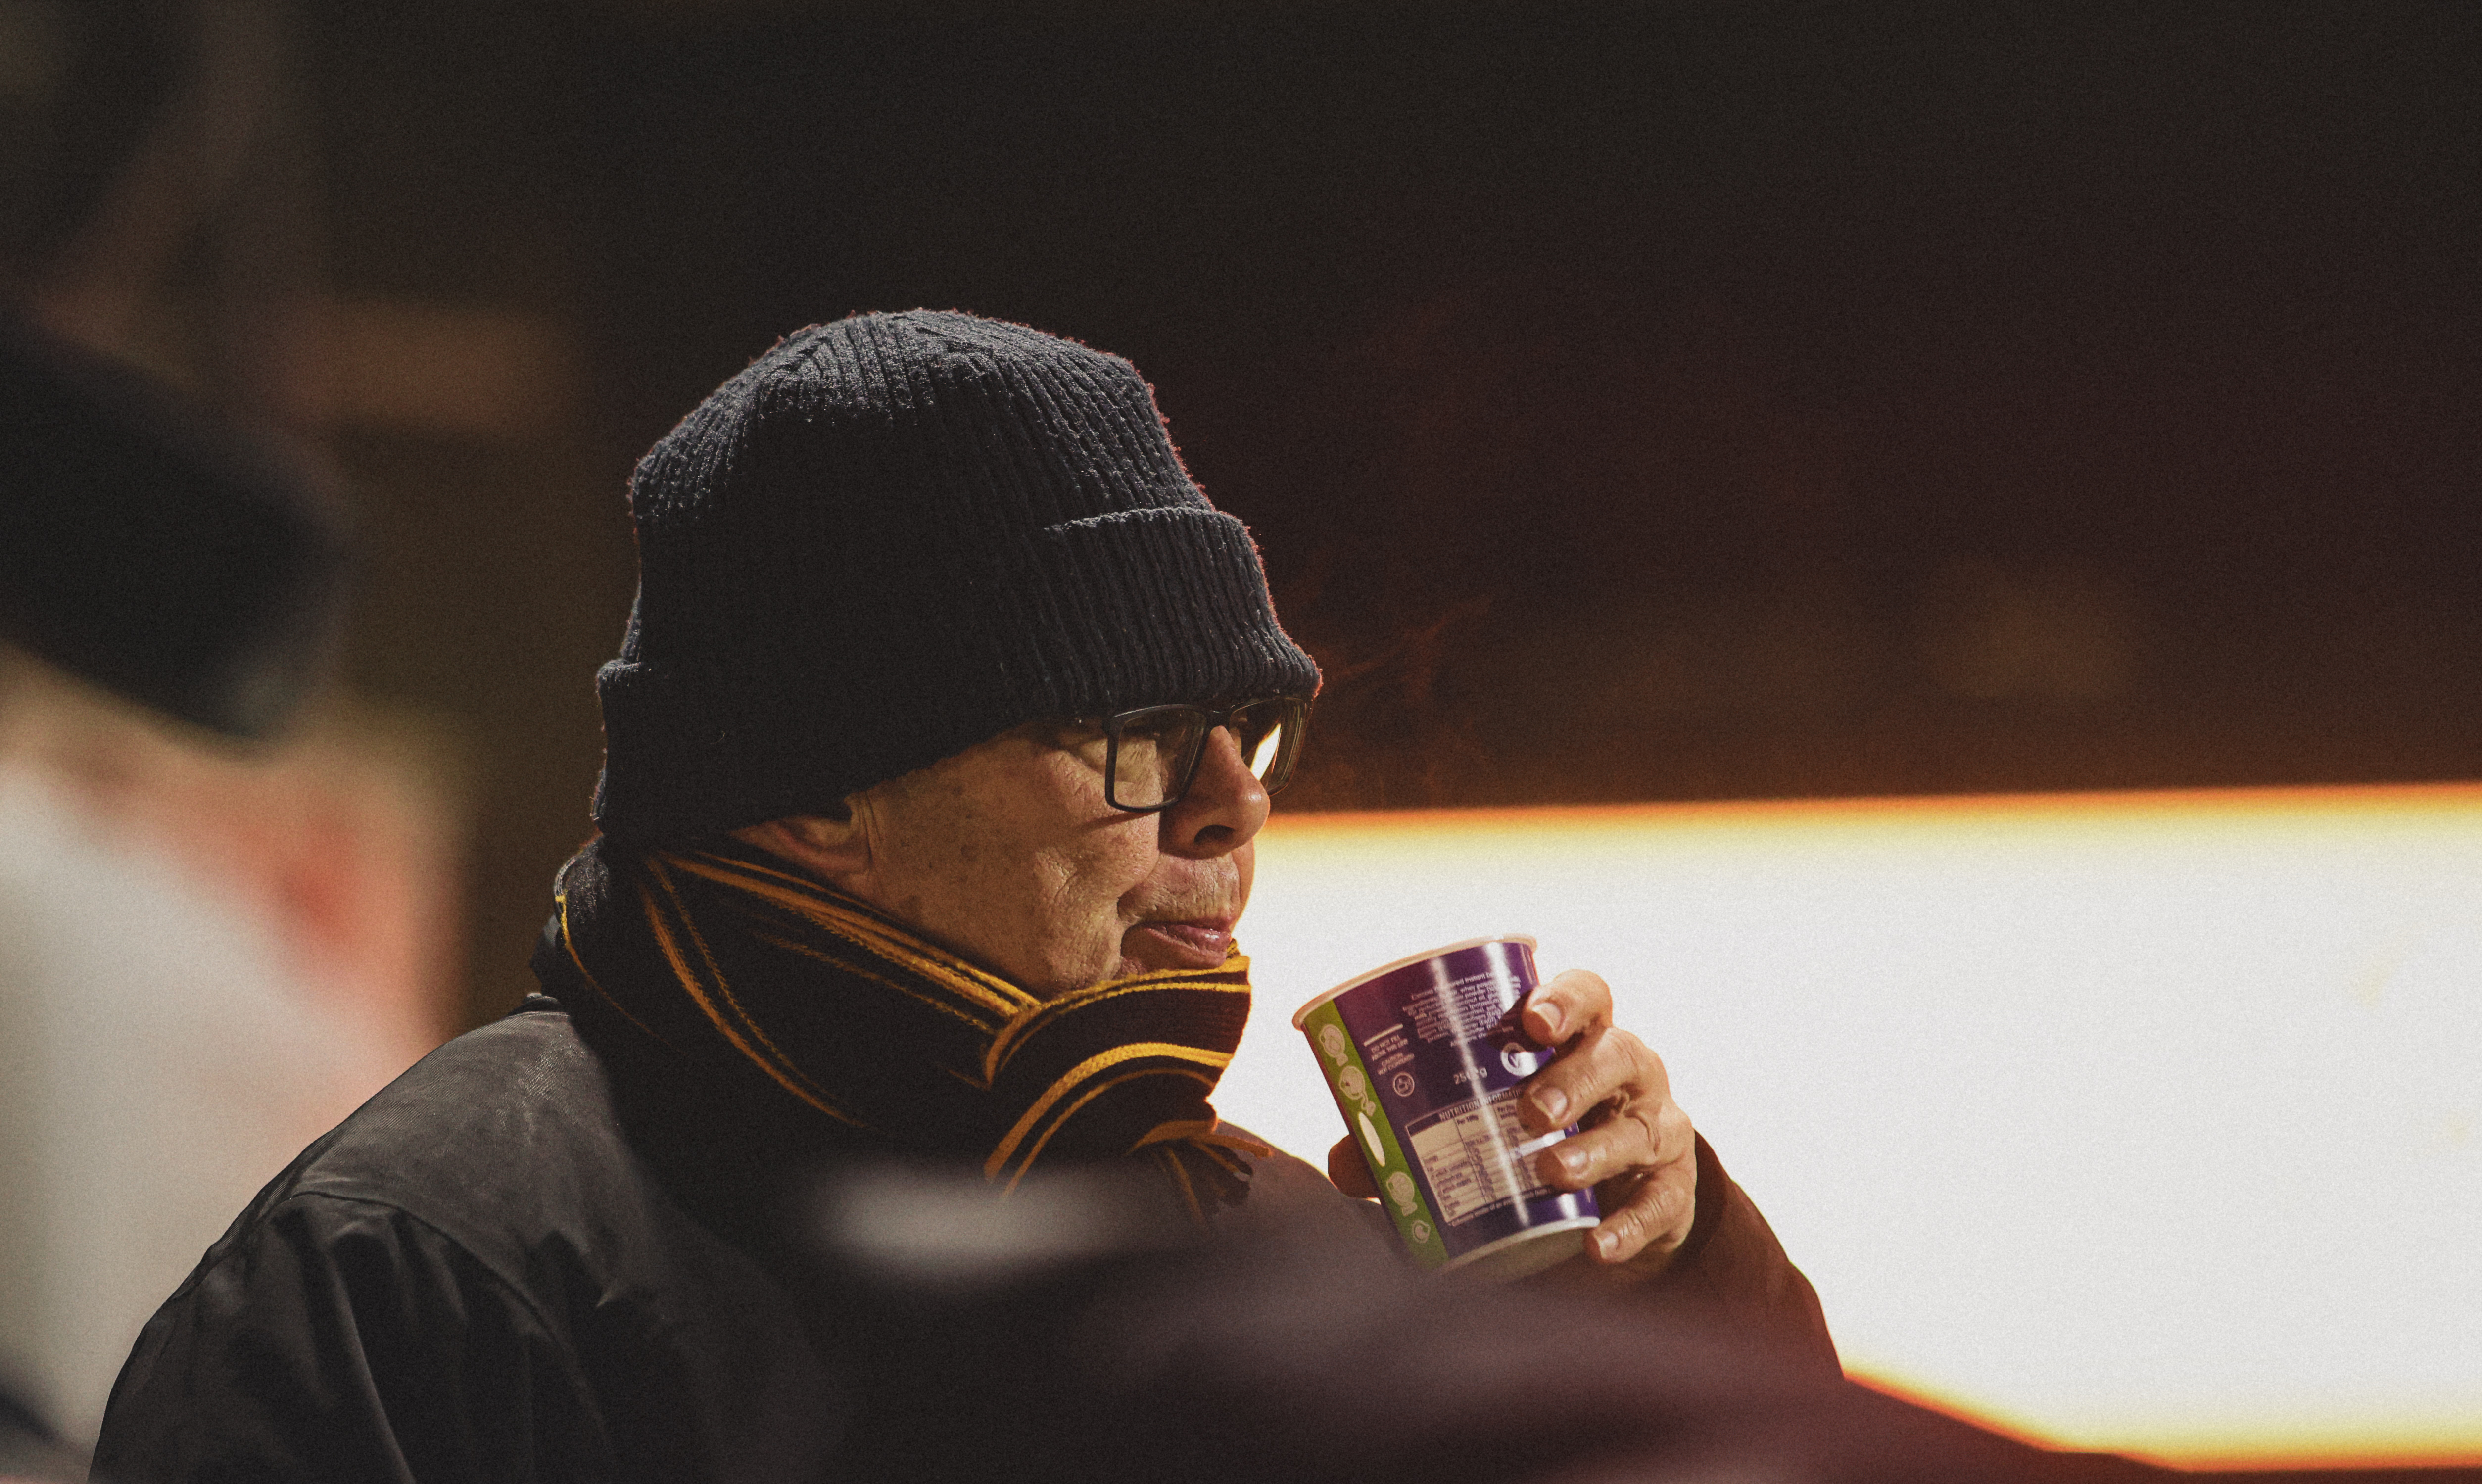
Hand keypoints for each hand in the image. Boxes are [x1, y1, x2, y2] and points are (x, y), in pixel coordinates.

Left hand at [1324, 968, 1698, 1273]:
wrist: (1614, 1207)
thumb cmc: (1539, 1140)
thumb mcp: (1488, 1126)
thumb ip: (1410, 1138)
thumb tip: (1344, 1159)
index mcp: (1581, 1040)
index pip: (1588, 996)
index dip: (1564, 1000)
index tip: (1531, 1021)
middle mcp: (1629, 1073)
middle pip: (1617, 1054)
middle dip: (1575, 1077)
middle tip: (1531, 1109)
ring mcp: (1656, 1129)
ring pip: (1640, 1127)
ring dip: (1595, 1149)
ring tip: (1551, 1170)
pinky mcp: (1673, 1191)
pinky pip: (1660, 1203)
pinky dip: (1627, 1225)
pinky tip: (1595, 1242)